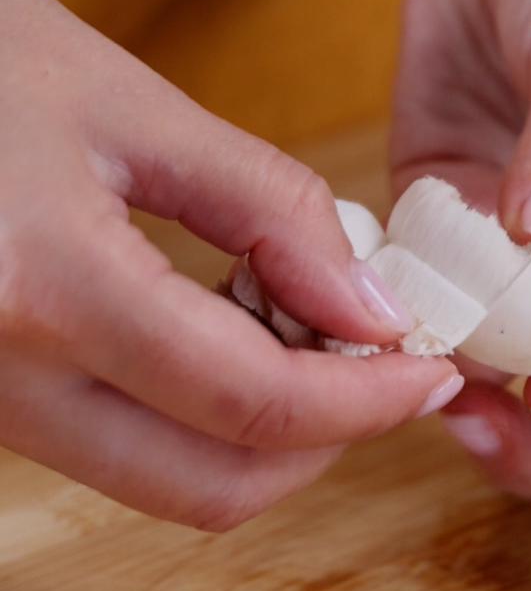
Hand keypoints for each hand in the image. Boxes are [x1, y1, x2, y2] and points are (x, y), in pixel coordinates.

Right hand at [0, 0, 460, 528]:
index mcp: (42, 290)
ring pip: (170, 477)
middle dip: (327, 441)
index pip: (253, 403)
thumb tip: (368, 307)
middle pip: (215, 484)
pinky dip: (208, 412)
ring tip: (314, 332)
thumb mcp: (129, 106)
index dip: (367, 402)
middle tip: (384, 369)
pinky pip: (127, 443)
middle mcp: (2, 379)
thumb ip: (266, 208)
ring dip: (270, 429)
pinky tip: (238, 328)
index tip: (428, 371)